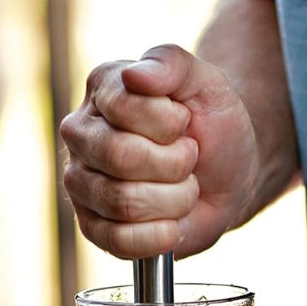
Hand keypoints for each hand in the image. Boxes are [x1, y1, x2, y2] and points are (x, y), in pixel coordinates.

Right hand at [59, 44, 259, 259]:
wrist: (225, 174)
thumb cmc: (211, 124)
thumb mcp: (206, 81)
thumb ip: (171, 63)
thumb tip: (134, 74)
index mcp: (102, 89)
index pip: (124, 107)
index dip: (170, 122)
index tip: (184, 122)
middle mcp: (81, 134)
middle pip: (122, 157)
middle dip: (175, 163)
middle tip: (188, 158)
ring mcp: (81, 183)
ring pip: (124, 201)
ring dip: (174, 199)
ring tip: (182, 187)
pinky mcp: (92, 227)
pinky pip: (118, 241)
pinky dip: (159, 236)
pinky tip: (172, 224)